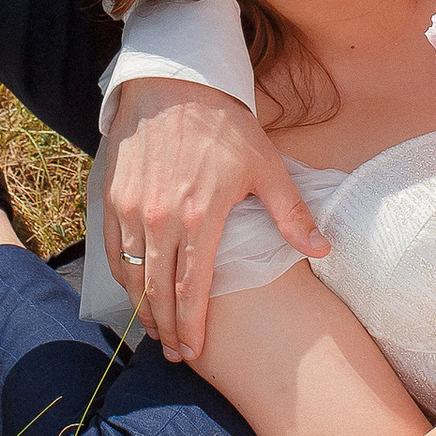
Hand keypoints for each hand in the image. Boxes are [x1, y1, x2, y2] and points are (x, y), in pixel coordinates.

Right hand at [104, 79, 330, 364]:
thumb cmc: (223, 124)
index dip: (193, 325)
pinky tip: (136, 292)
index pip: (192, 289)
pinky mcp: (112, 198)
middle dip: (168, 328)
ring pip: (133, 276)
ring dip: (144, 309)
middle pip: (159, 291)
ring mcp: (131, 209)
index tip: (195, 351)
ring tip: (158, 330)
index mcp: (200, 217)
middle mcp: (160, 219)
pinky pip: (113, 251)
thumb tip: (322, 249)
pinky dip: (124, 277)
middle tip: (177, 353)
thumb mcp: (266, 165)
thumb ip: (291, 213)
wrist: (173, 82)